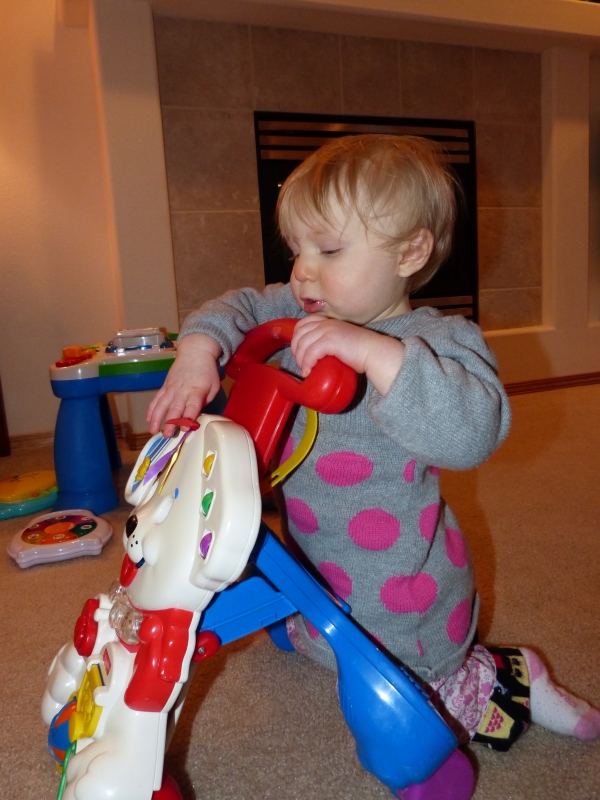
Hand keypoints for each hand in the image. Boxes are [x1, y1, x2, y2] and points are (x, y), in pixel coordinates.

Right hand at [146, 334, 221, 436]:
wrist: (195, 352)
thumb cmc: (207, 372)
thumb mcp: (213, 387)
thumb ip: (205, 402)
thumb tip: (195, 416)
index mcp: (196, 392)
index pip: (192, 407)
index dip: (188, 419)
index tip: (185, 429)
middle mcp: (182, 391)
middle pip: (175, 409)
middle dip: (170, 423)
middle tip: (166, 435)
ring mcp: (171, 388)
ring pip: (161, 405)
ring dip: (156, 418)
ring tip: (153, 431)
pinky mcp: (165, 386)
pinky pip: (156, 399)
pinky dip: (151, 409)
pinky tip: (148, 419)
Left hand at [290, 315, 404, 396]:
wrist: (375, 353)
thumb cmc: (362, 351)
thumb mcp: (341, 340)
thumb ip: (329, 342)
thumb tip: (317, 356)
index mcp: (329, 321)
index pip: (303, 323)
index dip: (296, 337)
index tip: (299, 352)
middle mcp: (327, 323)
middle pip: (299, 333)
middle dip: (296, 349)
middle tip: (301, 363)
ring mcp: (328, 330)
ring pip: (303, 343)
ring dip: (300, 359)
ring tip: (305, 369)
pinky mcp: (330, 341)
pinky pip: (310, 352)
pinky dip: (307, 363)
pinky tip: (309, 371)